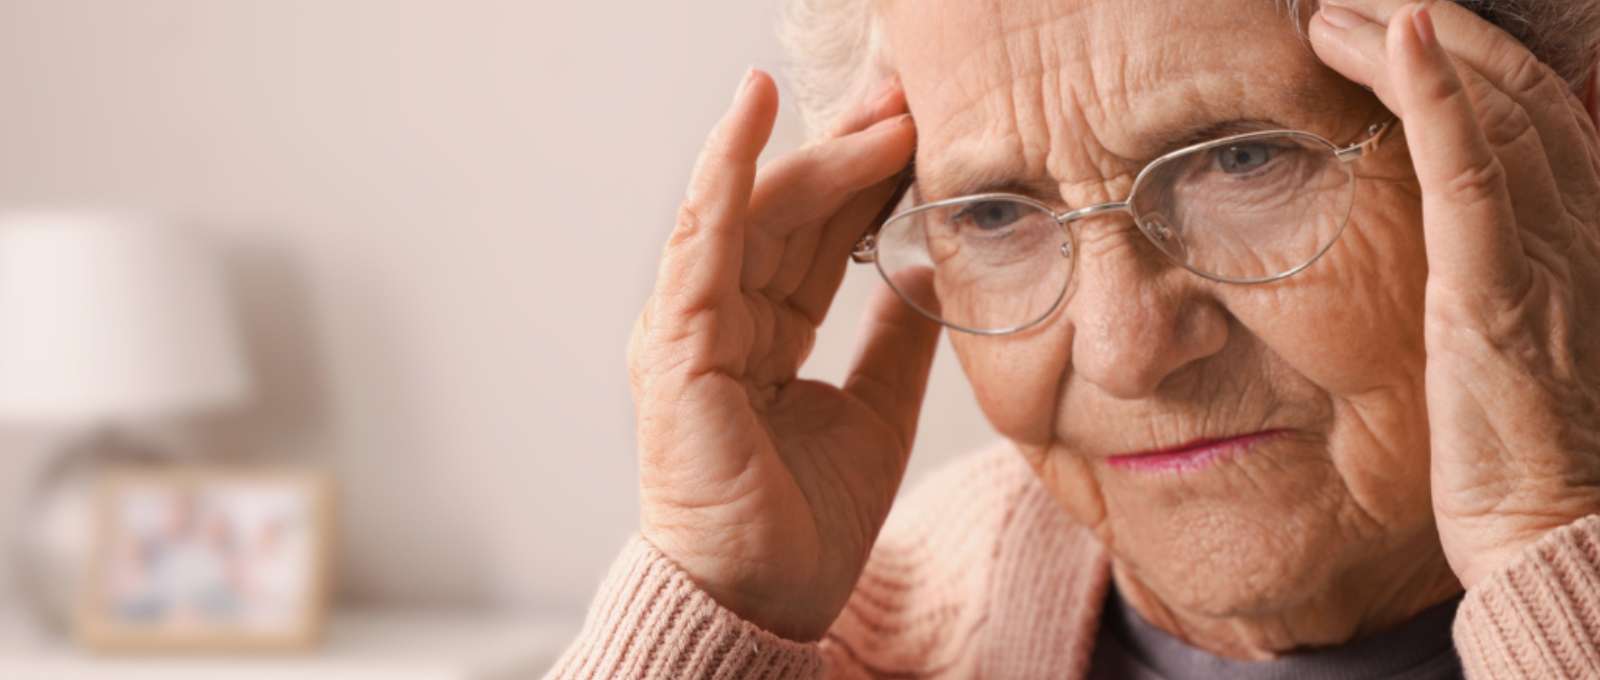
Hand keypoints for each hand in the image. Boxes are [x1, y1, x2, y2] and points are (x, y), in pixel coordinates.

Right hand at [627, 69, 937, 639]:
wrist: (765, 600)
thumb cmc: (805, 524)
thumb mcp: (877, 411)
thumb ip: (895, 339)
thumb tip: (926, 268)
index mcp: (761, 335)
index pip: (818, 238)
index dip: (869, 184)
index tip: (924, 133)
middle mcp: (719, 318)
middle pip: (787, 212)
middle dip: (851, 150)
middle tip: (908, 97)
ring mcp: (690, 325)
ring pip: (754, 212)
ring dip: (817, 153)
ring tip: (881, 107)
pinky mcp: (676, 340)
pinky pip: (703, 239)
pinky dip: (726, 170)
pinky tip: (754, 110)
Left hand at [1310, 2, 1599, 586]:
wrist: (1560, 532)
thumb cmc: (1528, 449)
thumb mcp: (1516, 342)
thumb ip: (1492, 276)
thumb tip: (1441, 254)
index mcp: (1581, 235)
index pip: (1532, 110)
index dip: (1465, 53)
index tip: (1391, 23)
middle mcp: (1578, 225)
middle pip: (1511, 87)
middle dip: (1428, 26)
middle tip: (1338, 3)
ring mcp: (1546, 252)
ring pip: (1490, 107)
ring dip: (1408, 40)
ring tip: (1328, 13)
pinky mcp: (1497, 291)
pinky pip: (1469, 168)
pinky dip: (1434, 93)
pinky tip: (1398, 34)